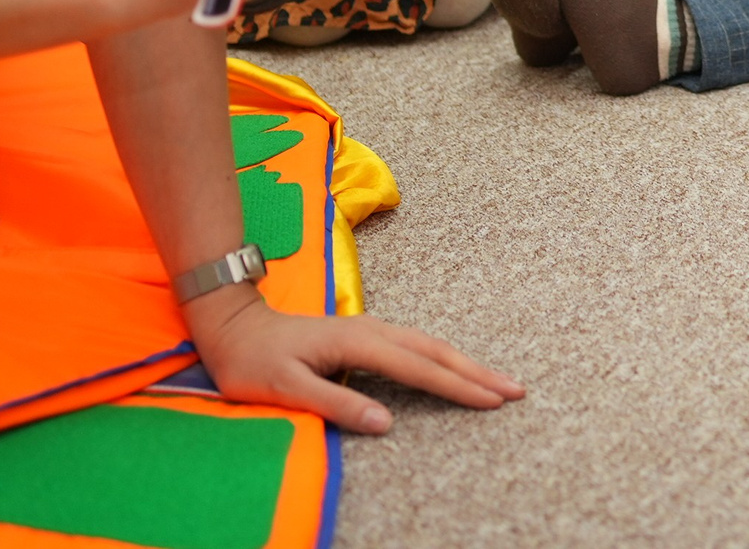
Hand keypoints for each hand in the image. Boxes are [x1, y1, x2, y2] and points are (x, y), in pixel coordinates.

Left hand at [184, 285, 521, 433]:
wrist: (232, 325)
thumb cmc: (254, 361)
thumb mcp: (286, 388)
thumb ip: (336, 403)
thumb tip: (384, 423)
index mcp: (359, 343)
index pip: (419, 369)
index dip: (458, 386)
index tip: (493, 400)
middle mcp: (372, 330)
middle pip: (436, 351)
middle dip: (477, 371)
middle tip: (516, 390)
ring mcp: (370, 329)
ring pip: (429, 346)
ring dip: (465, 363)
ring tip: (496, 381)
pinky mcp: (365, 335)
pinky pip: (415, 346)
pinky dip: (443, 358)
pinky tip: (453, 367)